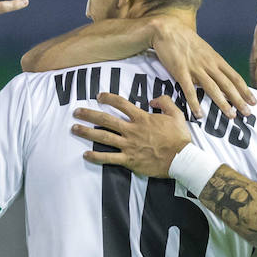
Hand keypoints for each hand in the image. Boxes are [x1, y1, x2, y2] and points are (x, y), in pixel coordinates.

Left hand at [71, 92, 192, 177]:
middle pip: (106, 119)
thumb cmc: (180, 138)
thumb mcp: (176, 114)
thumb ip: (165, 102)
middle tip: (76, 112)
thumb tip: (153, 99)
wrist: (182, 159)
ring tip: (74, 128)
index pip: (121, 104)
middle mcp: (132, 130)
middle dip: (89, 114)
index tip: (99, 96)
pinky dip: (96, 156)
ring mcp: (129, 145)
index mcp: (142, 118)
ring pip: (103, 137)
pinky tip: (86, 154)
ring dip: (87, 132)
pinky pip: (109, 158)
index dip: (108, 98)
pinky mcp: (129, 160)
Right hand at [151, 17, 254, 118]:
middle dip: (239, 100)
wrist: (167, 30)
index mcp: (216, 59)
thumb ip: (212, 63)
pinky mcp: (180, 71)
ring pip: (212, 88)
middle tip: (248, 113)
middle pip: (227, 84)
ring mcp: (195, 68)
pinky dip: (194, 103)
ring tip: (230, 115)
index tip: (253, 101)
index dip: (245, 90)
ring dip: (223, 103)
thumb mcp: (204, 50)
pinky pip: (189, 90)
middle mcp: (209, 64)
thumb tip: (220, 75)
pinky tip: (199, 114)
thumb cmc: (185, 40)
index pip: (235, 77)